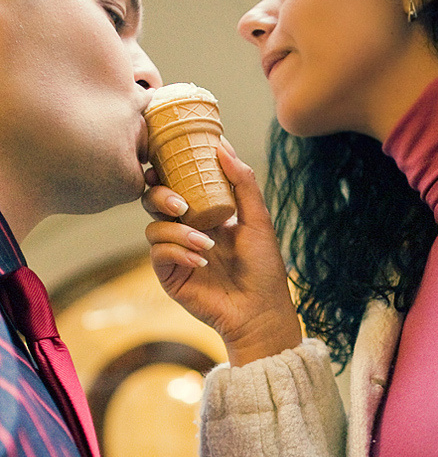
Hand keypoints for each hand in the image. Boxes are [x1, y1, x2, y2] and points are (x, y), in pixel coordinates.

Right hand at [142, 138, 301, 365]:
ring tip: (205, 243)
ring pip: (154, 227)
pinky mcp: (169, 274)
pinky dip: (177, 251)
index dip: (168, 170)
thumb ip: (242, 183)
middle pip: (156, 201)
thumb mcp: (258, 219)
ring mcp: (176, 252)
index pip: (180, 183)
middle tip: (179, 203)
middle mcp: (188, 229)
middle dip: (161, 195)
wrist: (260, 310)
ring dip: (177, 231)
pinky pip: (158, 253)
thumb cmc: (264, 266)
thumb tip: (223, 146)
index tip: (166, 158)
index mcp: (208, 213)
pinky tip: (201, 260)